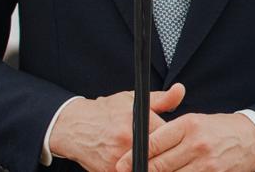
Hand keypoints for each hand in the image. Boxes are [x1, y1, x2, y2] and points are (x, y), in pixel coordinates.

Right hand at [51, 83, 185, 171]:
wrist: (73, 127)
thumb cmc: (107, 112)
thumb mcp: (134, 100)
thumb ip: (161, 99)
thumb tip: (180, 90)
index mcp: (138, 123)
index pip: (170, 137)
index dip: (174, 139)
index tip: (173, 138)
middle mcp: (128, 143)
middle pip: (160, 156)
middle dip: (165, 153)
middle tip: (163, 149)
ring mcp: (118, 161)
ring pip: (147, 167)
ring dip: (151, 164)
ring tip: (148, 155)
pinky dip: (136, 169)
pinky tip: (136, 163)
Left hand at [116, 110, 254, 171]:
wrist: (253, 138)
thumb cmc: (219, 129)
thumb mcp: (195, 120)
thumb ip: (168, 133)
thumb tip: (141, 147)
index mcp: (189, 125)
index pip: (153, 142)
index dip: (133, 156)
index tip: (121, 164)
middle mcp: (196, 144)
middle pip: (158, 165)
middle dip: (141, 171)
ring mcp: (205, 163)